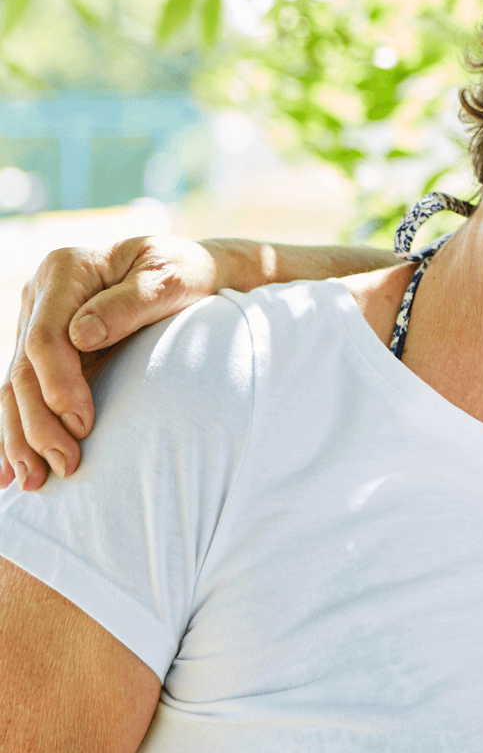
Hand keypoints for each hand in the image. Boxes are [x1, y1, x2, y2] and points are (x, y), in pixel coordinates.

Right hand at [3, 236, 222, 489]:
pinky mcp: (46, 350)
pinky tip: (11, 470)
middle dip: (39, 424)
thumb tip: (81, 335)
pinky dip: (18, 431)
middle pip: (24, 369)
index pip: (46, 337)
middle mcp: (41, 296)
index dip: (59, 385)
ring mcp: (38, 323)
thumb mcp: (171, 277)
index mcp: (65, 270)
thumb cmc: (187, 271)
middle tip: (66, 466)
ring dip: (21, 438)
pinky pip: (24, 392)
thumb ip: (131, 302)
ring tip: (33, 482)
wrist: (194, 271)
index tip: (84, 424)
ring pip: (16, 387)